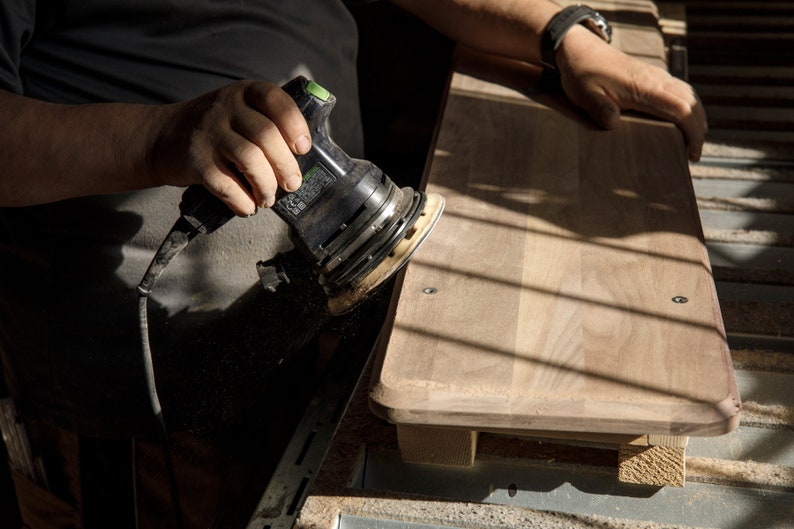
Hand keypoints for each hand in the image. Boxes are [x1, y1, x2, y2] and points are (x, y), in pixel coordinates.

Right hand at [149, 80, 311, 215]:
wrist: (162, 137)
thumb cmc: (214, 130)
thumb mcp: (239, 111)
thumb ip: (268, 124)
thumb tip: (302, 160)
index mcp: (243, 93)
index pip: (276, 100)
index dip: (295, 125)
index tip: (303, 148)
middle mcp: (225, 108)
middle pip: (267, 135)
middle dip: (286, 166)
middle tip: (292, 184)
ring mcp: (209, 133)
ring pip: (250, 160)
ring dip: (266, 186)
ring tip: (267, 198)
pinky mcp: (195, 161)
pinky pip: (227, 185)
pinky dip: (242, 202)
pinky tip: (247, 206)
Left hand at [556, 26, 706, 161]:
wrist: (582, 49)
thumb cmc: (582, 74)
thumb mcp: (584, 94)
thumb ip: (599, 109)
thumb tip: (613, 124)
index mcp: (644, 87)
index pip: (681, 109)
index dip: (692, 132)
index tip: (692, 153)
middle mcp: (656, 79)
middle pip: (692, 103)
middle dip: (698, 129)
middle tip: (693, 156)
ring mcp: (656, 75)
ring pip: (689, 95)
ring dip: (696, 117)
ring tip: (692, 142)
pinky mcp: (652, 76)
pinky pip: (680, 90)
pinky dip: (688, 106)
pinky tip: (684, 120)